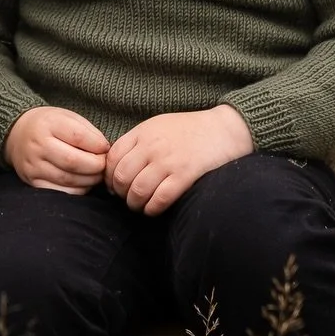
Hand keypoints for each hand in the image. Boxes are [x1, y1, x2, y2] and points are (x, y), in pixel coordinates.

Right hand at [3, 106, 109, 193]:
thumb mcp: (67, 117)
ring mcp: (33, 166)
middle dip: (96, 166)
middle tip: (104, 165)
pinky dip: (77, 190)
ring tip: (96, 174)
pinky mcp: (32, 181)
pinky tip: (83, 183)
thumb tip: (105, 151)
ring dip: (89, 180)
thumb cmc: (49, 125)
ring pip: (67, 179)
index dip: (98, 145)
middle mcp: (37, 145)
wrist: (17, 134)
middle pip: (73, 161)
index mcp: (48, 124)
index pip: (78, 137)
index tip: (106, 148)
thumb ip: (87, 132)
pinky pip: (59, 192)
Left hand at [104, 105, 253, 215]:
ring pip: (138, 191)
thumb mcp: (158, 126)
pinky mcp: (185, 175)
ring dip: (135, 204)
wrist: (225, 129)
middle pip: (121, 177)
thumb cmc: (190, 130)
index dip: (109, 177)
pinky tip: (153, 210)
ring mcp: (168, 160)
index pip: (112, 157)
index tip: (114, 186)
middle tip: (127, 199)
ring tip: (140, 207)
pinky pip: (160, 199)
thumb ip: (138, 142)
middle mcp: (152, 146)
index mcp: (143, 132)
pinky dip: (152, 209)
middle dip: (120, 193)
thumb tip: (116, 167)